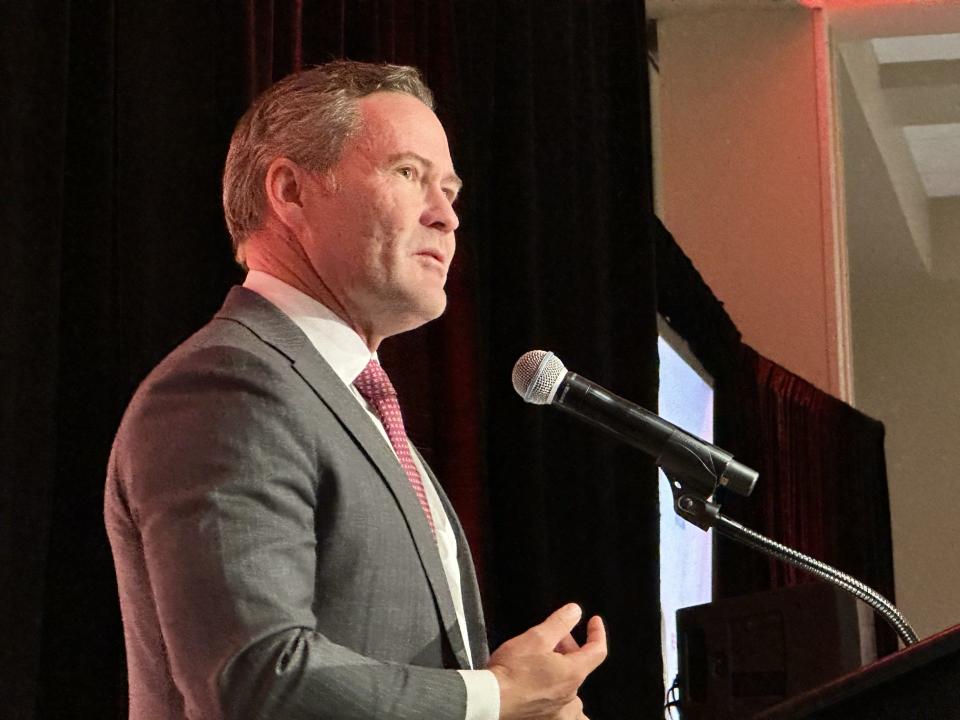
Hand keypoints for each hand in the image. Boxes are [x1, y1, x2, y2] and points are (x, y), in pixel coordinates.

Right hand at [487, 603, 606, 719]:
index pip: (597, 651)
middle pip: (580, 665)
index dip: (598, 633)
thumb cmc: (511, 671)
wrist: (490, 698)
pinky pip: (566, 711)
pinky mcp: (545, 715)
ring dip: (565, 668)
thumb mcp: (536, 638)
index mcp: (572, 673)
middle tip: (553, 636)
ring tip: (548, 658)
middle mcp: (570, 694)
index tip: (594, 622)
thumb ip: (559, 623)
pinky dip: (568, 706)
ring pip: (571, 685)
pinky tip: (554, 691)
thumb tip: (575, 611)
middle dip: (570, 646)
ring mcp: (558, 709)